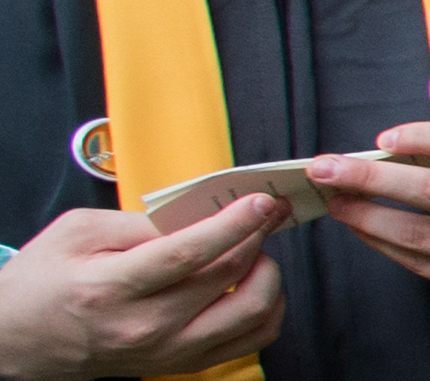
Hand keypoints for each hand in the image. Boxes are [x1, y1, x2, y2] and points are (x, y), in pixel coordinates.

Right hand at [0, 198, 285, 377]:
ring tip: (253, 252)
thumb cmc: (44, 281)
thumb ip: (139, 222)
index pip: (188, 254)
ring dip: (268, 275)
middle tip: (266, 215)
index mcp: (111, 287)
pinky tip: (253, 285)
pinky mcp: (182, 365)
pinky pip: (250, 340)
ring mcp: (167, 352)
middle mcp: (144, 326)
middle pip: (227, 278)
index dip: (234, 224)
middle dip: (258, 237)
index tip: (262, 202)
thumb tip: (200, 215)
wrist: (18, 338)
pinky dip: (266, 308)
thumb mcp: (77, 232)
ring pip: (251, 314)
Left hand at [310, 124, 429, 314]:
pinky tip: (366, 230)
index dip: (425, 137)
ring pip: (418, 234)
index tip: (386, 137)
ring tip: (336, 201)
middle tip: (330, 167)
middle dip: (371, 177)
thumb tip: (417, 149)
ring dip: (366, 216)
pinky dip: (386, 244)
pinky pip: (422, 264)